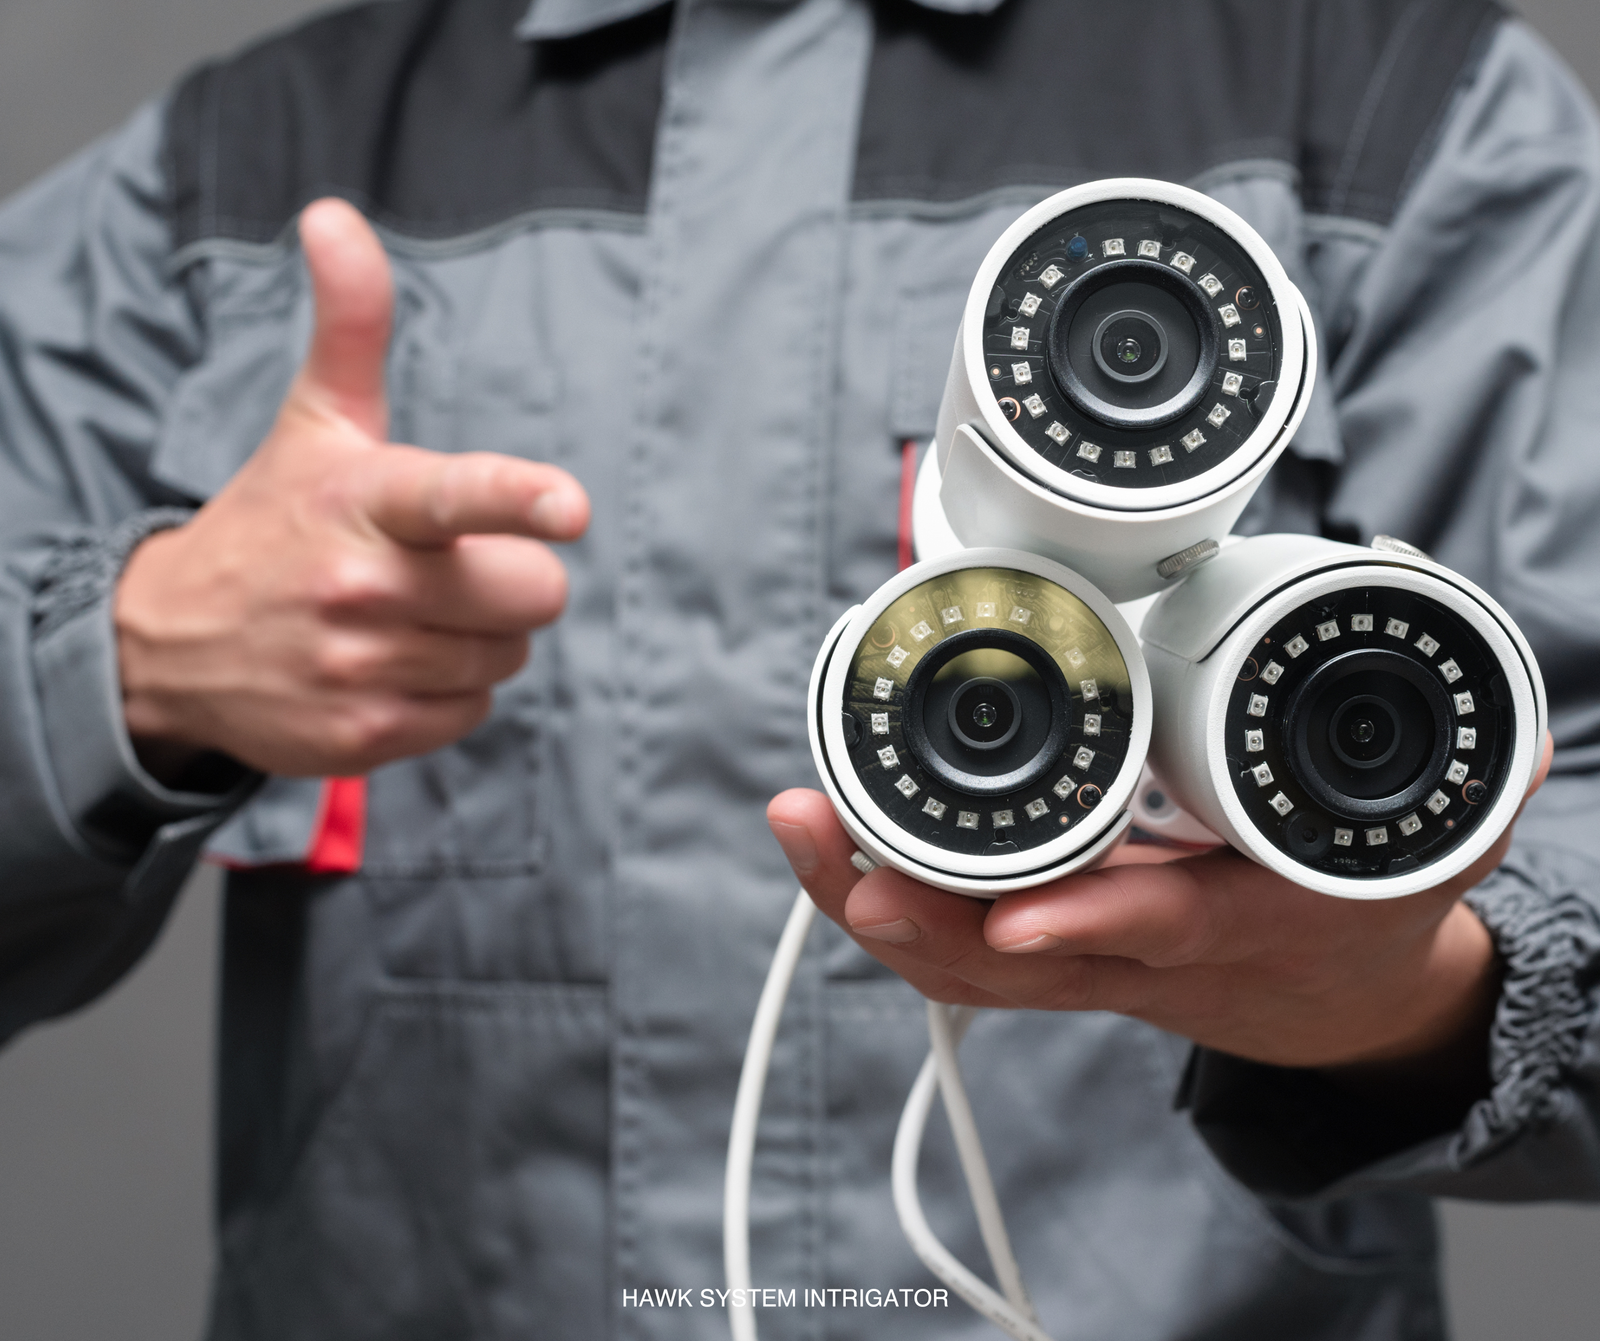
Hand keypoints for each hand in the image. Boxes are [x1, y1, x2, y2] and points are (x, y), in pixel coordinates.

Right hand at [115, 198, 589, 777]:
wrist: (172, 642)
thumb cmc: (275, 520)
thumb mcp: (316, 423)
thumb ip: (353, 327)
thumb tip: (334, 215)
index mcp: (365, 501)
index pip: (457, 496)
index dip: (518, 498)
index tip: (568, 508)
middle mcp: (364, 587)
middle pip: (533, 595)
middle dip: (513, 581)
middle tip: (454, 569)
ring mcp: (362, 667)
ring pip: (507, 657)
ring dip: (478, 638)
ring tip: (408, 616)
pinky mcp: (364, 737)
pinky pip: (473, 713)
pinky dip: (448, 692)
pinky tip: (392, 665)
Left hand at [769, 734, 1552, 1078]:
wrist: (1335, 1000)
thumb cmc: (1361, 914)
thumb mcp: (1418, 861)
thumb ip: (1458, 808)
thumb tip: (1506, 759)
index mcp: (1235, 928)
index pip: (1158, 932)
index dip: (1091, 926)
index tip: (1017, 919)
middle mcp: (1141, 958)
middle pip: (1013, 956)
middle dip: (913, 910)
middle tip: (829, 843)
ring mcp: (1085, 961)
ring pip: (962, 957)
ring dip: (872, 901)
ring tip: (800, 831)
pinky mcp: (1054, 952)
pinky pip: (954, 949)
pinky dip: (890, 910)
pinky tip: (824, 856)